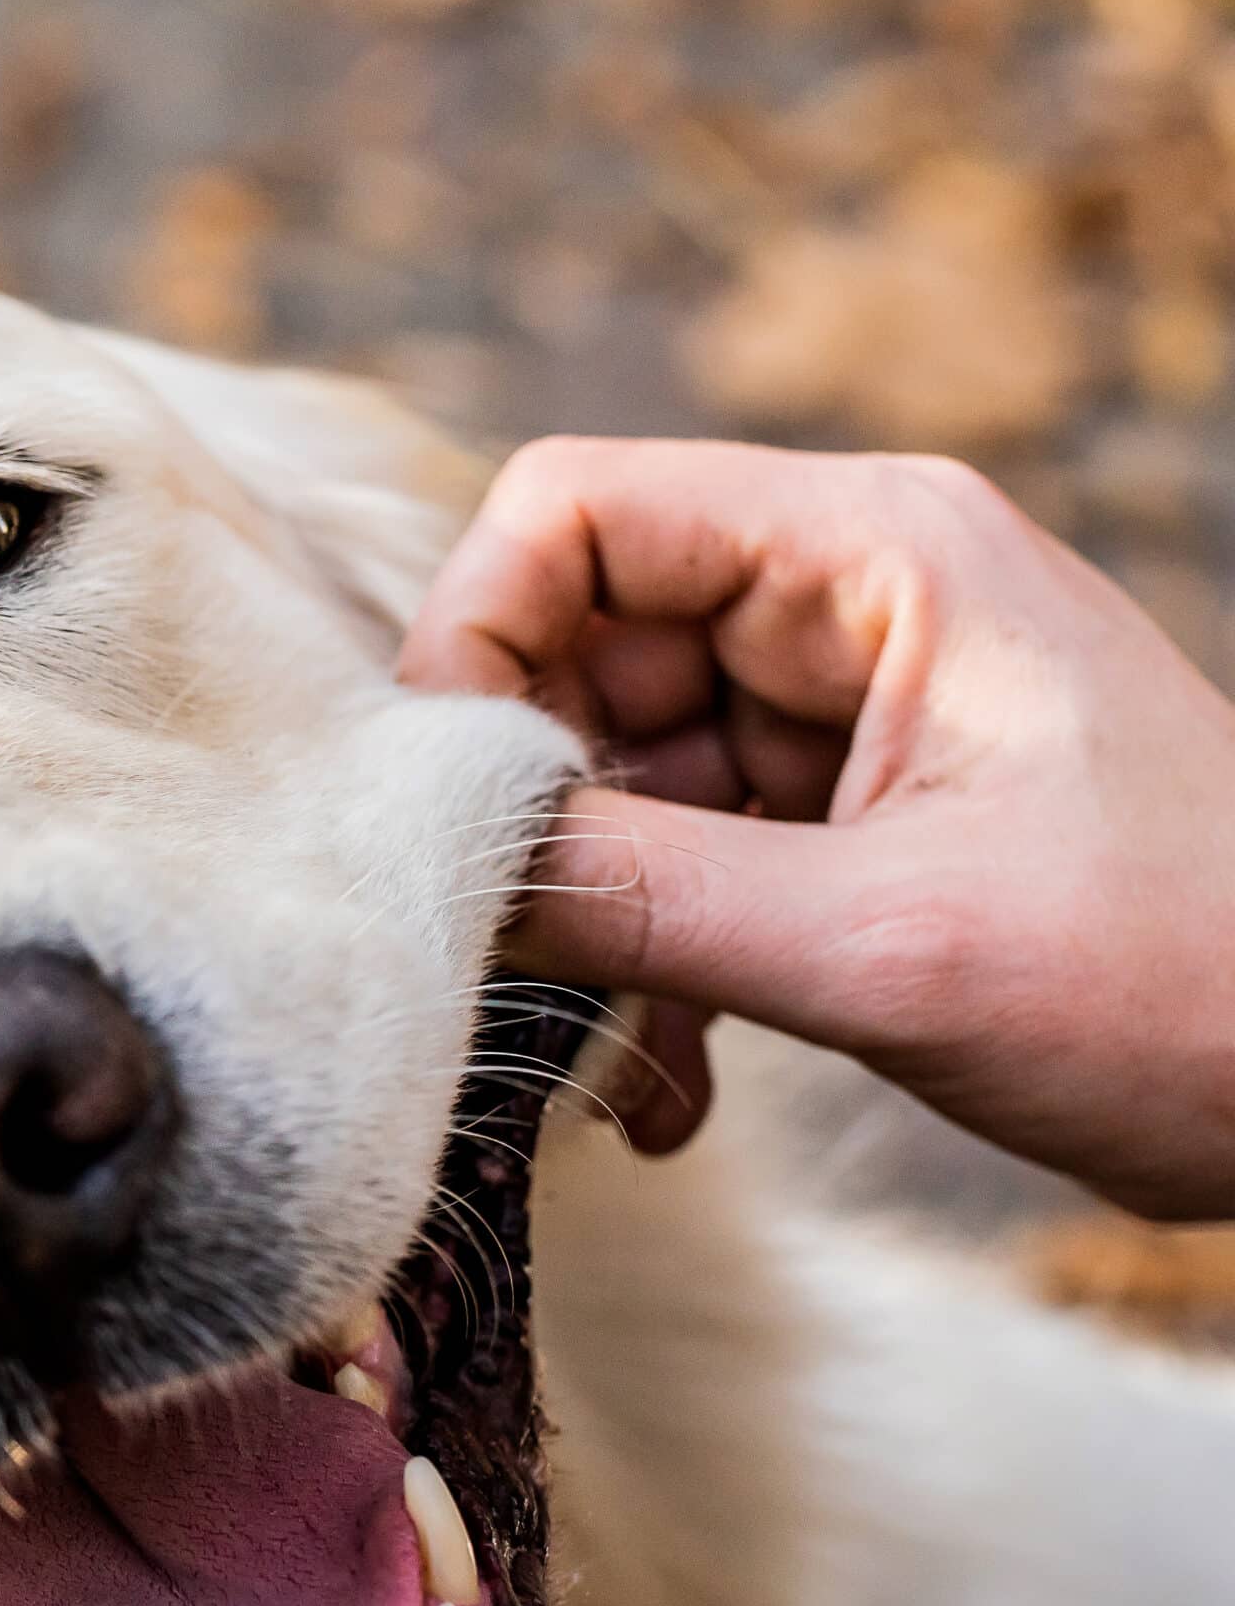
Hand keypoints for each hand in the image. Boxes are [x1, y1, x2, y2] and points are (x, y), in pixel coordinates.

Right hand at [399, 440, 1234, 1220]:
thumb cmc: (1196, 981)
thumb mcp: (895, 945)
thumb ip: (650, 897)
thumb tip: (444, 871)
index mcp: (874, 555)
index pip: (575, 511)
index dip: (475, 635)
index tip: (448, 805)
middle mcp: (841, 610)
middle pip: (573, 651)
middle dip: (533, 812)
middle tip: (518, 959)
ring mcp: (838, 721)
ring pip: (612, 778)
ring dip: (593, 925)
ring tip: (621, 1066)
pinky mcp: (839, 825)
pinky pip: (678, 866)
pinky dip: (653, 973)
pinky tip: (672, 1094)